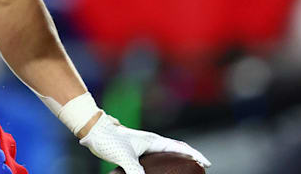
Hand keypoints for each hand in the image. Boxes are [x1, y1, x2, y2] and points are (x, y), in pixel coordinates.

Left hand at [79, 114, 210, 173]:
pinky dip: (162, 164)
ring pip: (166, 153)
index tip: (207, 163)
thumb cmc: (109, 139)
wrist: (94, 131)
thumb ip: (135, 170)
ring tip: (184, 169)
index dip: (195, 155)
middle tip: (201, 167)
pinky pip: (155, 158)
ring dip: (177, 160)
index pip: (180, 147)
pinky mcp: (135, 150)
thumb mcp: (124, 156)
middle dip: (190, 157)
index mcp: (154, 140)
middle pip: (176, 149)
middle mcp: (151, 141)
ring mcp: (143, 145)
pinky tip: (159, 172)